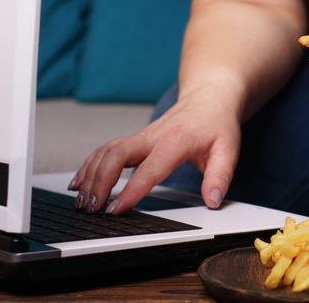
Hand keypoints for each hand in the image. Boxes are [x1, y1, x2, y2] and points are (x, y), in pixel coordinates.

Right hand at [68, 89, 240, 213]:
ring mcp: (141, 136)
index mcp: (175, 141)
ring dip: (91, 175)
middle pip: (116, 154)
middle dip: (100, 181)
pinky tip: (80, 183)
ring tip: (81, 201)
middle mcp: (152, 136)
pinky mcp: (135, 139)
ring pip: (106, 151)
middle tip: (92, 207)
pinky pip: (106, 150)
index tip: (117, 210)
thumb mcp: (228, 150)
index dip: (131, 191)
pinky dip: (90, 165)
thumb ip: (220, 177)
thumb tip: (213, 201)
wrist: (209, 97)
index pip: (149, 169)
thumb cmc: (217, 124)